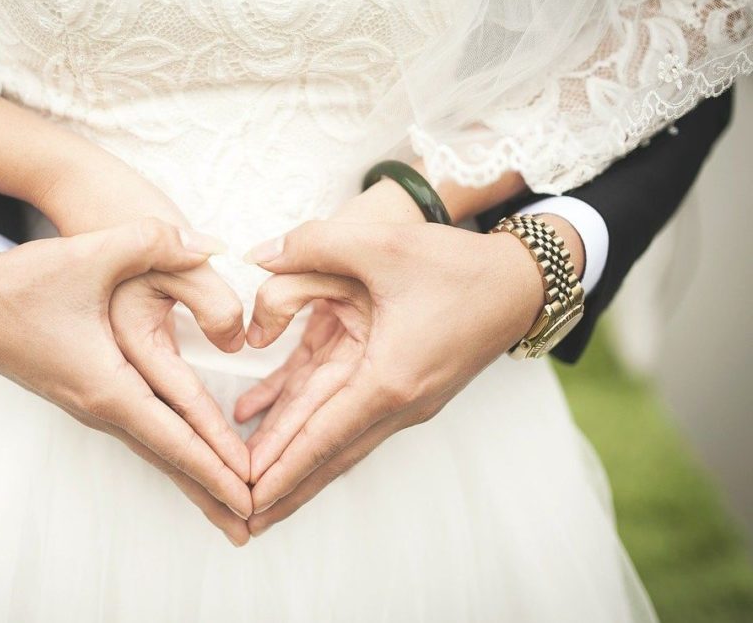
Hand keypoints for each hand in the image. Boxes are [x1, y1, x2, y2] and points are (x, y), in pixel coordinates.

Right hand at [0, 219, 252, 544]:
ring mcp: (92, 405)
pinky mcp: (89, 395)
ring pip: (155, 450)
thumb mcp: (90, 253)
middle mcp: (100, 406)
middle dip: (211, 491)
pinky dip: (172, 453)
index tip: (250, 495)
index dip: (215, 465)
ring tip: (228, 507)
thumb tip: (213, 246)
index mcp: (106, 384)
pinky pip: (142, 434)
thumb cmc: (24, 282)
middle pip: (167, 459)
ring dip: (193, 478)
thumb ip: (153, 242)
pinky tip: (189, 461)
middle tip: (253, 526)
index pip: (173, 436)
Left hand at [240, 218, 548, 535]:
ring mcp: (404, 402)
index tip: (247, 499)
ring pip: (338, 442)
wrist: (520, 284)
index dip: (280, 468)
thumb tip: (257, 256)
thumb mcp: (382, 243)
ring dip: (297, 467)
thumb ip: (313, 244)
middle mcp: (397, 403)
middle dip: (284, 488)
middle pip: (328, 455)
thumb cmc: (456, 265)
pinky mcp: (403, 389)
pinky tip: (272, 420)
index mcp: (388, 378)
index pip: (322, 436)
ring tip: (259, 494)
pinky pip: (348, 416)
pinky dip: (312, 427)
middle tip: (241, 518)